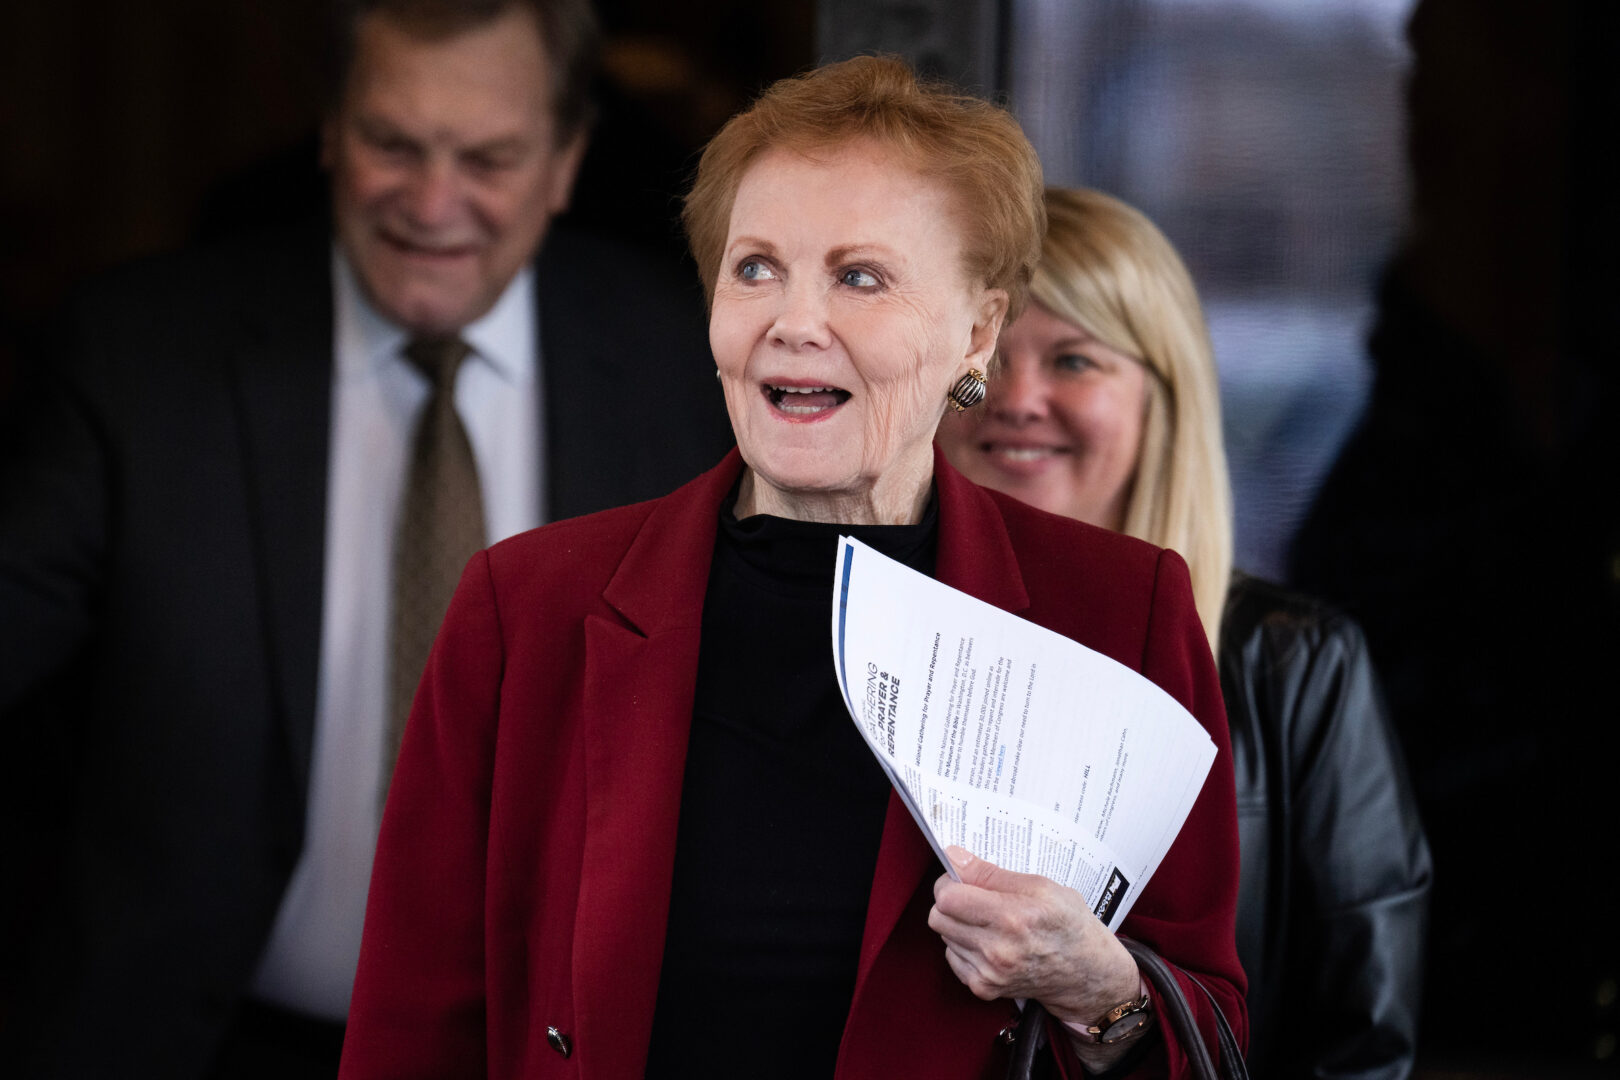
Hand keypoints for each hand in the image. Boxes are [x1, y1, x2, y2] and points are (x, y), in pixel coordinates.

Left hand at [928, 846, 1140, 1026]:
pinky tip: (987, 941)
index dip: (949, 882)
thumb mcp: (1041, 886)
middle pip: (937, 917)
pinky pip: (952, 956)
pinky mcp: (984, 988)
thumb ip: (992, 873)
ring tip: (987, 921)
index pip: (948, 897)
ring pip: (944, 936)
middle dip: (950, 901)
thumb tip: (954, 857)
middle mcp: (998, 950)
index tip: (961, 878)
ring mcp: (989, 973)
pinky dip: (963, 946)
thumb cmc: (1068, 923)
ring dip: (958, 924)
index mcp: (1013, 917)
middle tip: (972, 897)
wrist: (1086, 972)